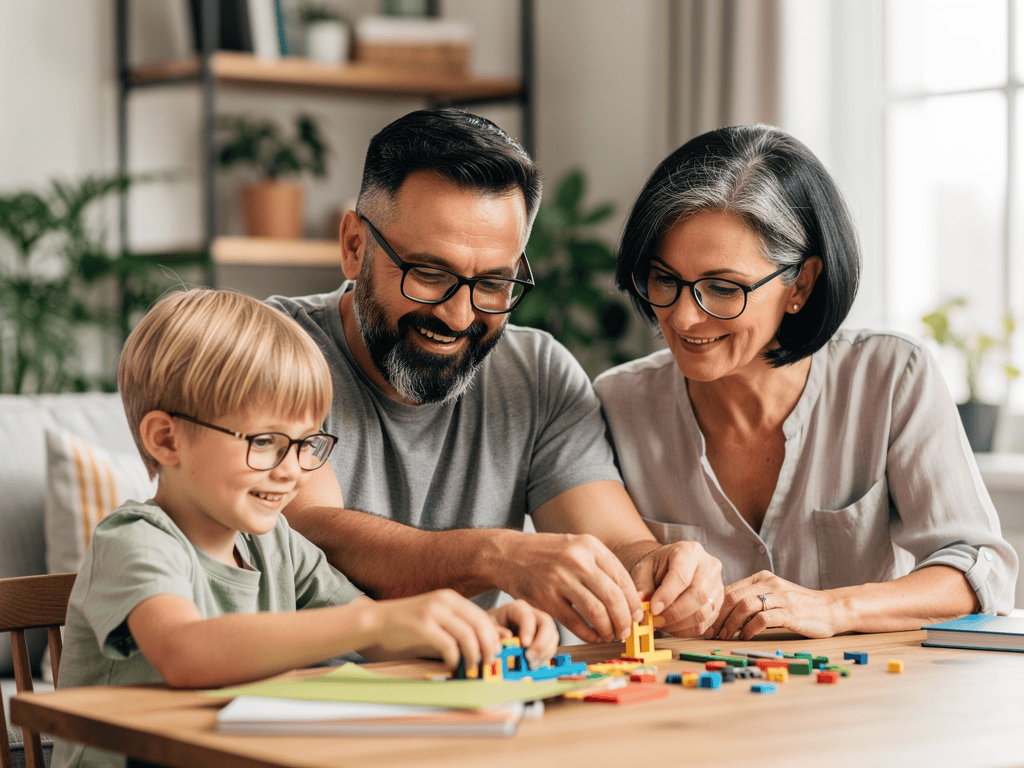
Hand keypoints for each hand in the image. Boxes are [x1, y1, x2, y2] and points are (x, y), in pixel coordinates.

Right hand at [364, 589, 502, 670]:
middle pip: (479, 625)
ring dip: (473, 655)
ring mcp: (433, 612)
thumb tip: (482, 643)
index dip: (492, 636)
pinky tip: (451, 664)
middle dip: (487, 647)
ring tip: (471, 667)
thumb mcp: (436, 616)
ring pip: (467, 635)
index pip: (482, 617)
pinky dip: (454, 658)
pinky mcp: (422, 625)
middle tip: (488, 663)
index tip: (495, 652)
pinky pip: (447, 645)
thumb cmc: (409, 623)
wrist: (378, 619)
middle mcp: (444, 601)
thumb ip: (456, 624)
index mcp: (451, 598)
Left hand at [488, 599, 559, 668]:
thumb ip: (495, 632)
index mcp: (517, 609)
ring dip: (545, 652)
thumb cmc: (489, 629)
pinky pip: (551, 647)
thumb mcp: (487, 628)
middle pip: (546, 623)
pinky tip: (535, 665)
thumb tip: (506, 637)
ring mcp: (539, 627)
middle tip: (530, 658)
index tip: (525, 645)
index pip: (527, 615)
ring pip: (552, 635)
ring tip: (532, 665)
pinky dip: (545, 657)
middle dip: (541, 643)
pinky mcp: (543, 640)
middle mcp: (532, 615)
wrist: (490, 634)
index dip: (528, 630)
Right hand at [495, 531, 643, 643]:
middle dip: (625, 620)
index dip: (633, 601)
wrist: (509, 554)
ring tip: (611, 635)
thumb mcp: (576, 546)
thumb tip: (629, 597)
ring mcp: (560, 579)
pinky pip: (575, 623)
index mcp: (589, 545)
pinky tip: (594, 636)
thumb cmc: (547, 554)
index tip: (637, 615)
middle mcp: (577, 560)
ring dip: (609, 629)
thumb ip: (600, 566)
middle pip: (613, 597)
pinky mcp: (545, 598)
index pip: (622, 578)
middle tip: (627, 631)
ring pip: (597, 612)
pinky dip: (589, 634)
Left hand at [631, 541, 723, 636]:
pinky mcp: (718, 602)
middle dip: (675, 613)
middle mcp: (709, 565)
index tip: (653, 609)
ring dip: (679, 624)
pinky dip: (686, 630)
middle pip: (698, 595)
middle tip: (656, 620)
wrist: (671, 566)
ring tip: (661, 623)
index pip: (682, 576)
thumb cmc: (657, 566)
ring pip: (704, 612)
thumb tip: (642, 607)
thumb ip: (642, 585)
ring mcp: (718, 584)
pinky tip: (672, 626)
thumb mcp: (644, 568)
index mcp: (689, 551)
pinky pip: (705, 623)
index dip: (667, 596)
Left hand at [704, 571, 840, 639]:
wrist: (831, 608)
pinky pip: (763, 618)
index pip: (728, 589)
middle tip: (710, 633)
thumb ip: (751, 600)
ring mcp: (780, 597)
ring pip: (744, 606)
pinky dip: (750, 628)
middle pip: (732, 597)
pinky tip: (745, 636)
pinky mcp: (790, 612)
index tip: (705, 623)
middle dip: (717, 617)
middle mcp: (768, 583)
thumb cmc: (797, 606)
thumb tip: (722, 615)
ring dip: (730, 624)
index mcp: (760, 578)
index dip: (714, 607)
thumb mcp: (772, 596)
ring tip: (725, 636)